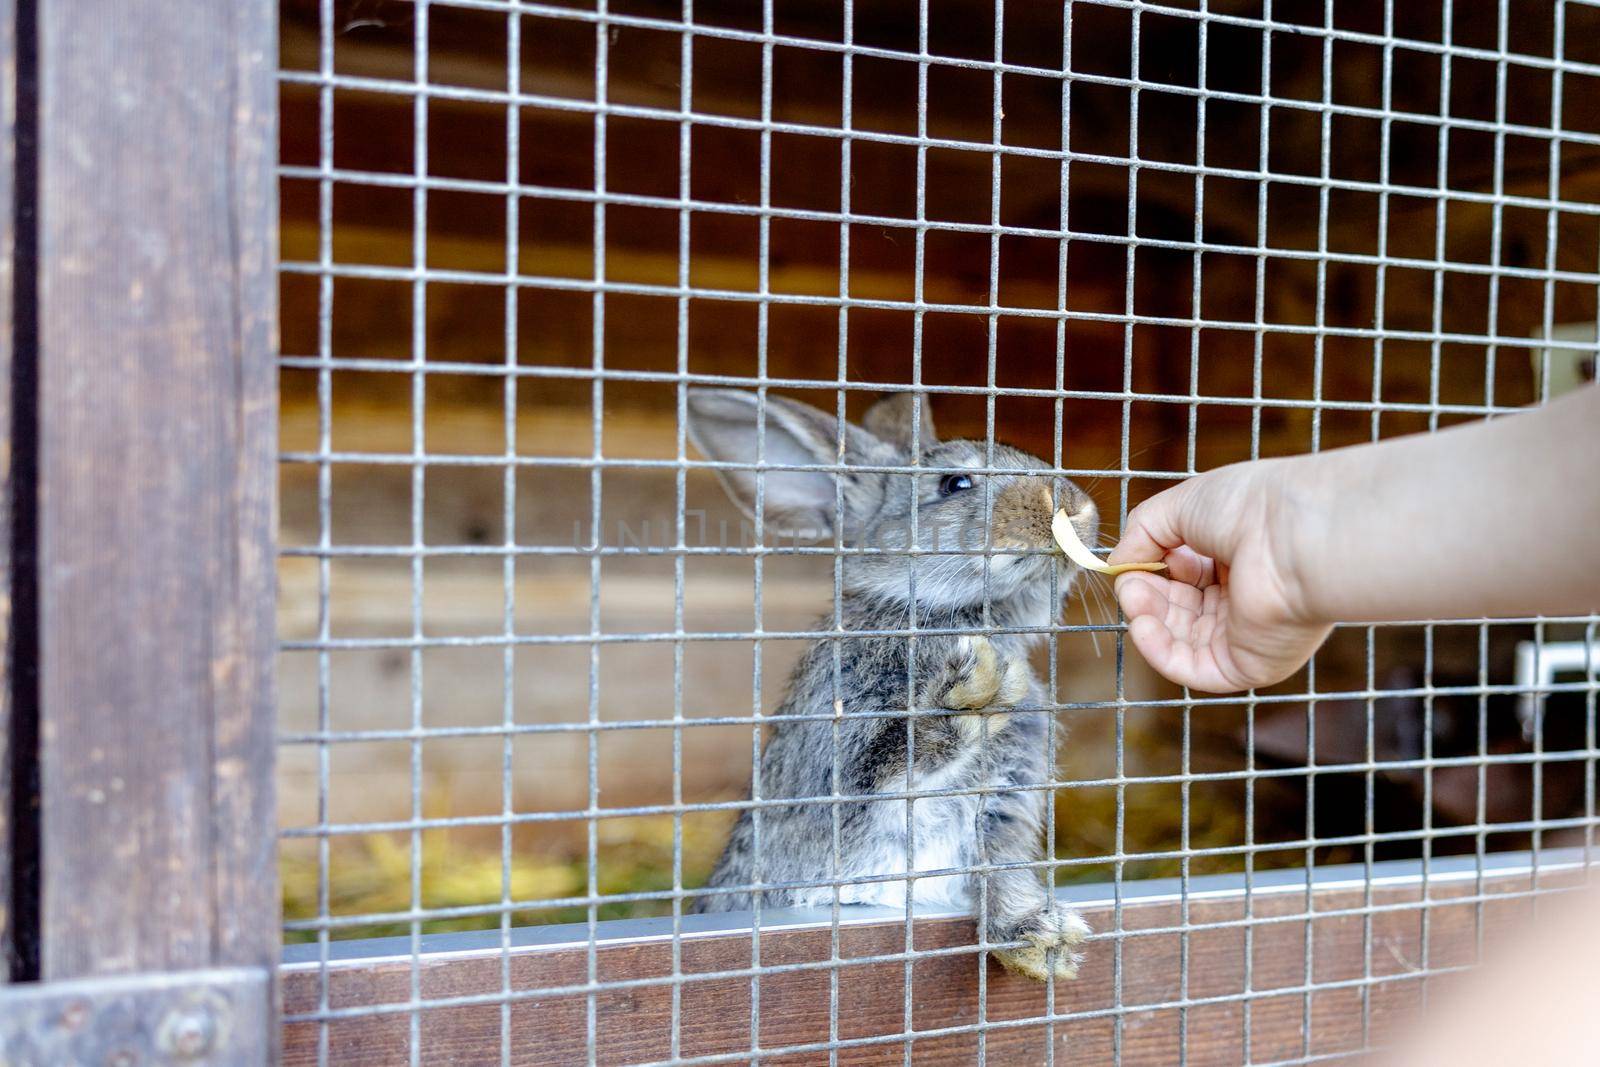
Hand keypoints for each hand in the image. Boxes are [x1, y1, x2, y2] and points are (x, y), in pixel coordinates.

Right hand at [1107, 459, 1332, 693]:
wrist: (1296, 533)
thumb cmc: (1251, 507)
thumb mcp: (1180, 506)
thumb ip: (1141, 532)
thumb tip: (1118, 563)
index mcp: (1236, 558)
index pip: (1182, 574)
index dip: (1152, 569)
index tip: (1131, 560)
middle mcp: (1242, 598)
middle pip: (1175, 609)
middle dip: (1145, 595)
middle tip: (1130, 582)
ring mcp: (1243, 634)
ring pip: (1177, 640)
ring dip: (1146, 619)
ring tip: (1134, 596)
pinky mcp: (1244, 665)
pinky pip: (1190, 669)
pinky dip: (1158, 651)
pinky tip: (1142, 625)